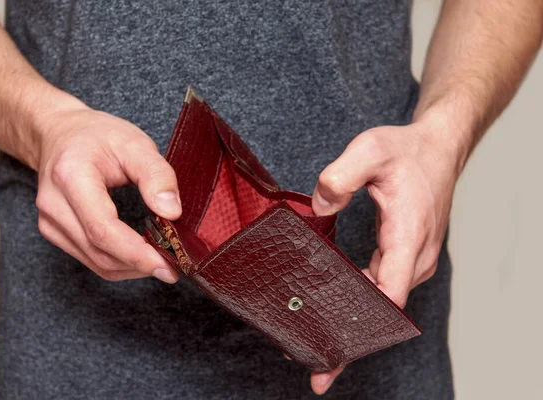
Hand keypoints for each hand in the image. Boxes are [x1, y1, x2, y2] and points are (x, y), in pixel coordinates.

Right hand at [35, 104, 180, 282]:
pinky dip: (119, 263)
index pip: (103, 229)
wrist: (59, 133)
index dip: (136, 253)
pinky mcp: (54, 232)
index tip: (168, 264)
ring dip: (132, 268)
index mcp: (71, 177)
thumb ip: (157, 175)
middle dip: (140, 264)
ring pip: (96, 263)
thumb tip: (172, 212)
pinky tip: (140, 254)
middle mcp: (54, 204)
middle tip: (175, 265)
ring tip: (162, 259)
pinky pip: (90, 260)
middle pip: (99, 252)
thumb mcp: (135, 143)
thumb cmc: (98, 135)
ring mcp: (50, 222)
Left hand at [308, 117, 464, 394]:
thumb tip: (318, 208)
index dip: (364, 323)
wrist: (438, 149)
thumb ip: (342, 175)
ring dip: (353, 320)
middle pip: (384, 309)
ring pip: (383, 301)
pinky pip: (382, 288)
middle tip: (315, 365)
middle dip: (352, 338)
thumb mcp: (371, 149)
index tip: (338, 351)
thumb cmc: (408, 152)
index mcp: (408, 237)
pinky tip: (332, 307)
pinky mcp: (405, 257)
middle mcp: (414, 257)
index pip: (390, 292)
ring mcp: (412, 260)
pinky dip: (359, 300)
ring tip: (314, 341)